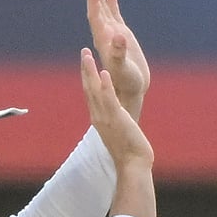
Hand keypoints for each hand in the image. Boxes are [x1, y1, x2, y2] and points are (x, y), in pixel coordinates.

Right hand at [80, 48, 153, 169]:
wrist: (132, 165)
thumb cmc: (129, 152)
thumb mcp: (118, 133)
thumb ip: (114, 123)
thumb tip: (116, 119)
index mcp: (99, 119)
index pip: (90, 94)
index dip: (87, 77)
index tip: (86, 63)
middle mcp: (98, 116)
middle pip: (88, 88)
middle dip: (85, 68)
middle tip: (83, 51)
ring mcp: (106, 117)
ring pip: (94, 90)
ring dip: (90, 71)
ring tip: (87, 54)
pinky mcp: (116, 119)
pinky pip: (109, 99)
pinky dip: (105, 85)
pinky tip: (104, 71)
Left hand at [86, 0, 149, 119]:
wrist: (131, 89)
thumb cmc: (127, 82)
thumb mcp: (123, 69)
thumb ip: (119, 53)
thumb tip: (119, 36)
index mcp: (102, 41)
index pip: (95, 16)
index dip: (93, 1)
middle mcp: (104, 35)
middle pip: (95, 9)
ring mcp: (112, 34)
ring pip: (103, 9)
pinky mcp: (121, 35)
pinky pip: (114, 14)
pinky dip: (111, 2)